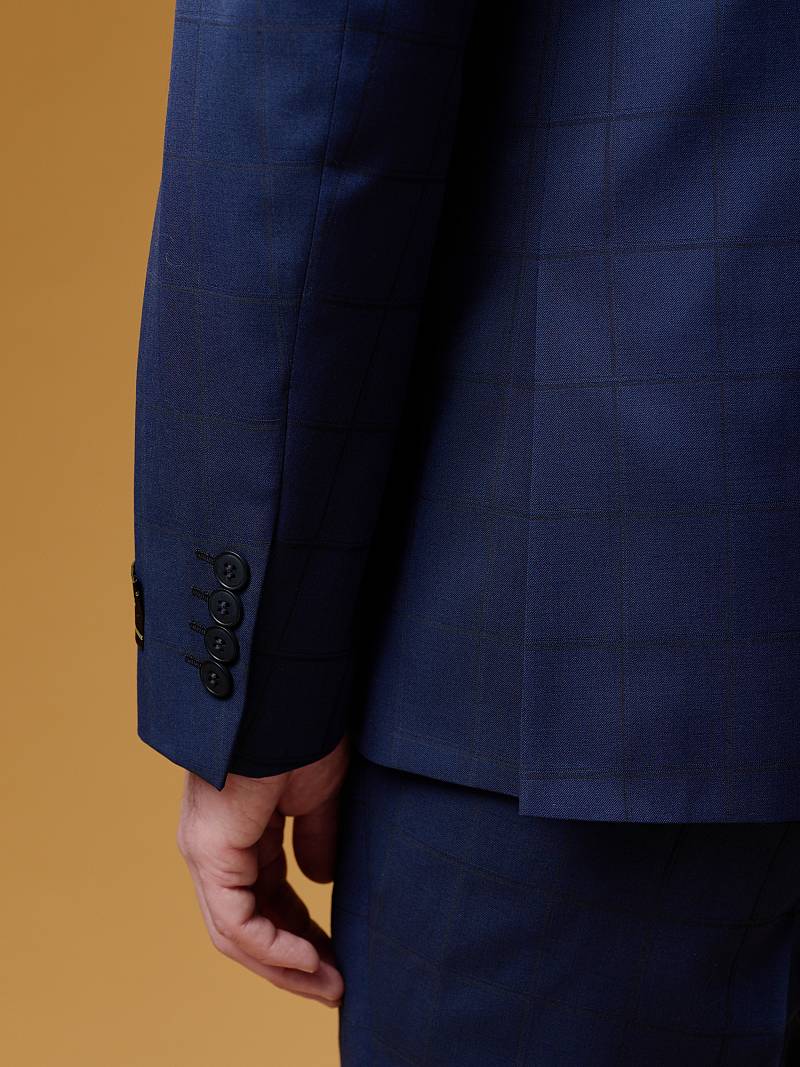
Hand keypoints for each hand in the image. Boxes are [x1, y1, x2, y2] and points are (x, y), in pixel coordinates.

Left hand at [176, 738, 348, 1006]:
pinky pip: (238, 921)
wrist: (286, 696)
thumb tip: (321, 878)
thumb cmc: (303, 730)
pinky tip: (311, 960)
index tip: (338, 956)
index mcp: (239, 830)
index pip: (264, 899)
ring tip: (330, 985)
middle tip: (335, 984)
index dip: (302, 933)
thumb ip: (317, 838)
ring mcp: (207, 850)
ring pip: (238, 932)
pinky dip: (274, 948)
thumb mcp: (320, 795)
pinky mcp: (210, 851)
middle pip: (247, 924)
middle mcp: (215, 845)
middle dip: (293, 960)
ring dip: (286, 965)